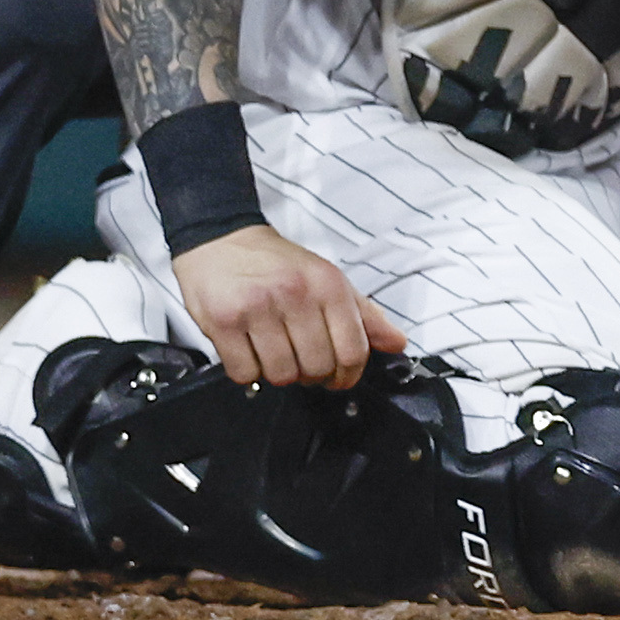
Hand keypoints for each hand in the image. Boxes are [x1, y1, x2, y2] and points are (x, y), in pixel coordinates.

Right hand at [172, 224, 405, 387]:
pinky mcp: (223, 322)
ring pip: (282, 375)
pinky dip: (249, 372)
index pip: (353, 350)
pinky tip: (250, 351)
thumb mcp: (328, 280)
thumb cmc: (279, 265)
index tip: (339, 378)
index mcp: (328, 284)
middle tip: (302, 361)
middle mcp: (296, 294)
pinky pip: (245, 374)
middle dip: (312, 375)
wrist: (223, 242)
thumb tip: (396, 343)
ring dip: (279, 373)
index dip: (348, 375)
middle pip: (318, 368)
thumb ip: (364, 315)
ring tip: (275, 352)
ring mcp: (257, 308)